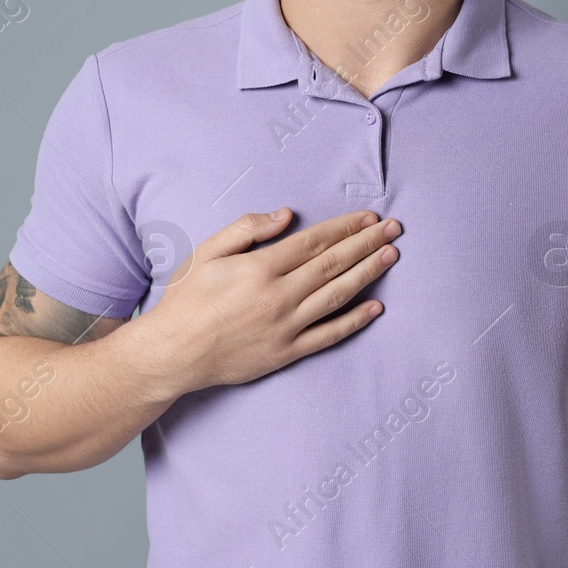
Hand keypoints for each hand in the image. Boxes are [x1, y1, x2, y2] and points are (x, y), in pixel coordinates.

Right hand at [145, 208, 400, 391]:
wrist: (173, 353)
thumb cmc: (187, 298)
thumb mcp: (207, 251)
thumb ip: (247, 229)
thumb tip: (286, 214)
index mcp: (260, 268)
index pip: (315, 241)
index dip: (345, 227)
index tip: (369, 217)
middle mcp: (278, 296)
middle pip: (333, 264)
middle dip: (366, 244)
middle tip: (394, 229)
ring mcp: (285, 327)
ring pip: (337, 295)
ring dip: (368, 273)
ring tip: (390, 256)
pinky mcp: (286, 352)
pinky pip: (329, 335)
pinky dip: (354, 321)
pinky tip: (375, 307)